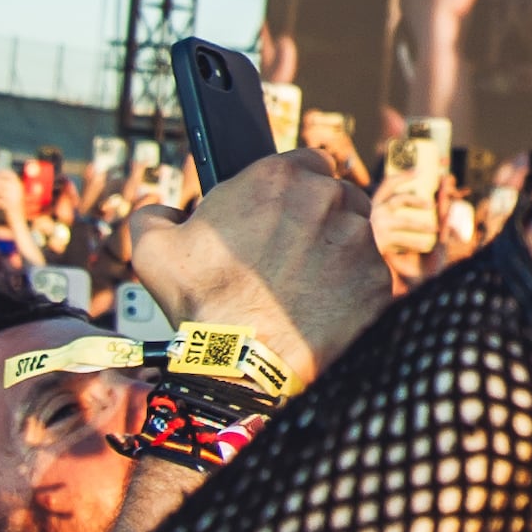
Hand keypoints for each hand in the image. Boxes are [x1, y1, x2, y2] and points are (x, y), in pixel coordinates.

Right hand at [135, 154, 400, 375]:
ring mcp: (359, 238)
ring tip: (304, 285)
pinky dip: (352, 288)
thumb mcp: (154, 253)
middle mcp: (326, 198)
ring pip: (355, 233)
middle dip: (314, 219)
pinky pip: (369, 274)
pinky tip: (323, 307)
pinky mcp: (379, 277)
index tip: (277, 214)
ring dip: (335, 251)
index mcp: (277, 178)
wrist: (256, 369)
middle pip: (332, 195)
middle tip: (286, 255)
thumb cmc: (208, 308)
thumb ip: (152, 215)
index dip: (289, 190)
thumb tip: (160, 211)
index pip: (301, 162)